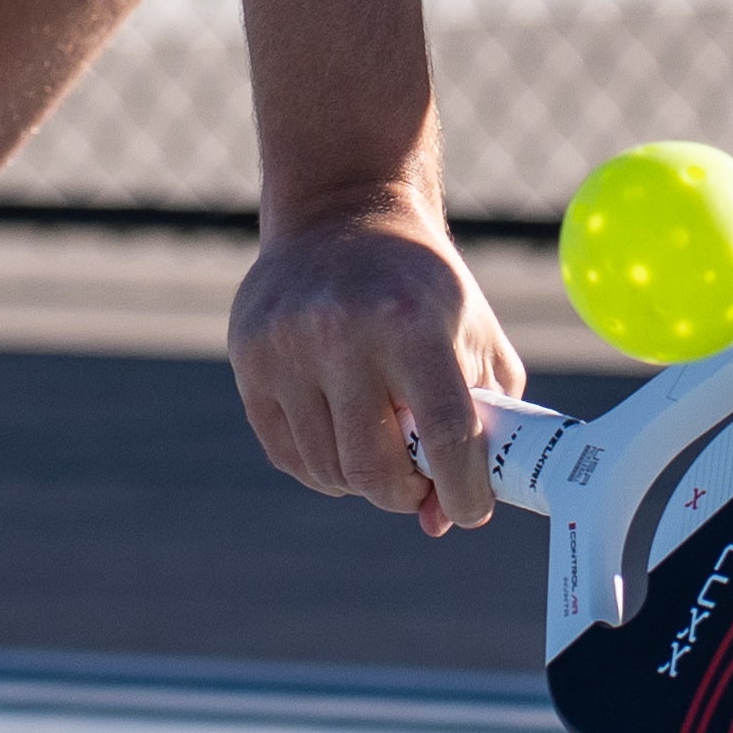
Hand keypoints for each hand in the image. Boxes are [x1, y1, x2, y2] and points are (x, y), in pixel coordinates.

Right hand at [228, 201, 525, 534]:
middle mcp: (344, 334)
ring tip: (384, 451)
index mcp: (413, 324)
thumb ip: (482, 425)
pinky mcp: (250, 358)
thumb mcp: (474, 335)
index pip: (446, 435)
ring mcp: (287, 347)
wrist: (343, 214)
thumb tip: (443, 519)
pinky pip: (287, 453)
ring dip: (363, 481)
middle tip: (421, 485)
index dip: (465, 490)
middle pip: (374, 469)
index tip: (472, 511)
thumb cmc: (423, 287)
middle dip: (406, 495)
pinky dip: (322, 467)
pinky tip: (344, 441)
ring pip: (328, 470)